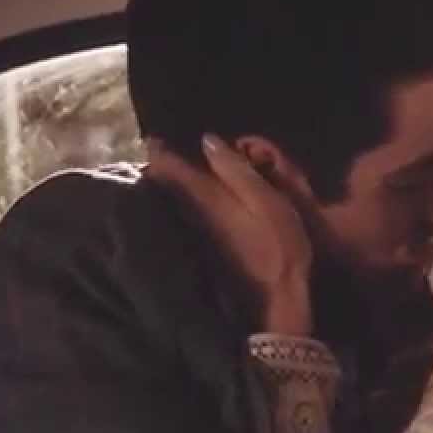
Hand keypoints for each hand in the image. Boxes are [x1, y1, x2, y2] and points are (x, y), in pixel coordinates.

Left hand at [145, 135, 313, 335]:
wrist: (276, 298)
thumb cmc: (279, 246)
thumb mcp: (267, 201)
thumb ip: (236, 171)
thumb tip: (207, 139)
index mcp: (206, 198)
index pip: (169, 168)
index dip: (158, 149)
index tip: (153, 135)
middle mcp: (192, 214)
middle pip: (164, 184)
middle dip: (160, 164)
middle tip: (160, 145)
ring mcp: (196, 232)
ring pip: (172, 199)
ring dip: (168, 181)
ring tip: (171, 164)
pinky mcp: (204, 245)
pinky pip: (183, 212)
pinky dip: (181, 199)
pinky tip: (191, 195)